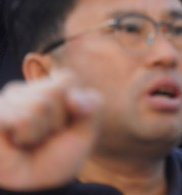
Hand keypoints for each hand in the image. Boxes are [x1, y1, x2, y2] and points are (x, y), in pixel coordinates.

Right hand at [0, 73, 101, 190]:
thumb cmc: (56, 157)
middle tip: (45, 137)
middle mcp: (24, 90)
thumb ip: (92, 107)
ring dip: (40, 132)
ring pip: (39, 105)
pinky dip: (25, 135)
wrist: (34, 187)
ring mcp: (4, 102)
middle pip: (55, 90)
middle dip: (57, 120)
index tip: (64, 126)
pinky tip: (15, 142)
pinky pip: (20, 117)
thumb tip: (74, 97)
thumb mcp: (86, 131)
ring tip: (29, 142)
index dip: (74, 106)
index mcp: (47, 88)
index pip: (67, 78)